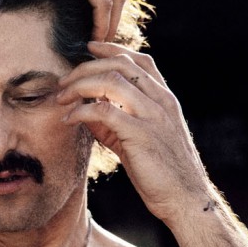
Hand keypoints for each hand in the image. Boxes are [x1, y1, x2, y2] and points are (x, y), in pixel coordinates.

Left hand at [57, 42, 211, 223]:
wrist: (185, 199)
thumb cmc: (161, 171)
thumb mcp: (138, 139)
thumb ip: (114, 121)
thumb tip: (84, 109)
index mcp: (164, 99)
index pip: (139, 60)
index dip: (112, 49)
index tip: (88, 47)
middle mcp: (161, 101)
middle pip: (121, 65)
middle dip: (87, 67)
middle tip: (64, 80)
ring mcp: (153, 116)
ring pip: (112, 81)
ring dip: (80, 85)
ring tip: (62, 97)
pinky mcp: (141, 135)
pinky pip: (104, 111)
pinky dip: (81, 111)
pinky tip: (69, 118)